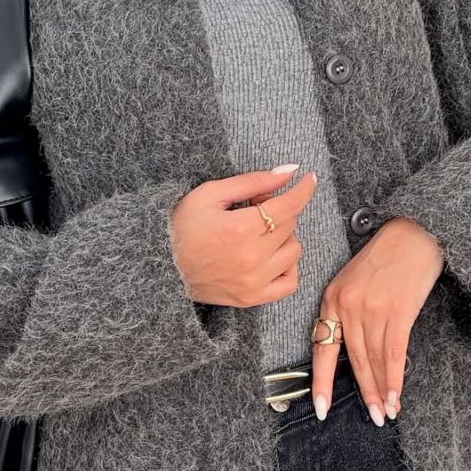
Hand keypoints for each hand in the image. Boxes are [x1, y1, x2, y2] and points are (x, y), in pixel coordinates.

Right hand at [169, 165, 317, 306]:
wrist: (161, 266)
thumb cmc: (181, 227)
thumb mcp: (210, 193)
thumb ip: (252, 181)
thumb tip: (289, 172)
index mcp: (239, 229)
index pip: (288, 206)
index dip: (303, 189)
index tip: (309, 179)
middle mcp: (251, 258)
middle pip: (290, 225)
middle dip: (280, 209)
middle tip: (257, 205)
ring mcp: (253, 282)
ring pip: (293, 251)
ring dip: (283, 236)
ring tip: (260, 231)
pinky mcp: (251, 298)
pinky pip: (290, 283)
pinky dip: (288, 266)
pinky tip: (272, 255)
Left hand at [312, 217, 443, 423]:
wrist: (415, 231)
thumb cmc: (386, 257)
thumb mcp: (352, 281)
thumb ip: (347, 313)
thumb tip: (353, 353)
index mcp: (331, 299)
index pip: (321, 349)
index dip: (321, 382)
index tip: (321, 408)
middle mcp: (347, 306)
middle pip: (352, 360)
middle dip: (362, 393)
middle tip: (369, 418)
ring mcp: (372, 309)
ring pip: (372, 360)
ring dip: (381, 390)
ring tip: (385, 412)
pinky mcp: (397, 310)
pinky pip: (393, 352)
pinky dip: (394, 377)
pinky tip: (396, 395)